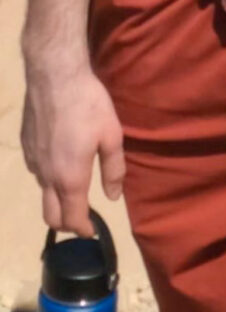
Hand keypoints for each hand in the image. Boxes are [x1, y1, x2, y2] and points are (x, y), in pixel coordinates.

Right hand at [22, 59, 122, 236]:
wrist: (54, 79)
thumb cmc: (89, 106)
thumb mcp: (112, 136)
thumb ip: (113, 169)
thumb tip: (113, 197)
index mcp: (69, 179)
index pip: (72, 218)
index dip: (83, 229)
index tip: (92, 232)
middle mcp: (46, 177)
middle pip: (51, 216)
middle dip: (66, 224)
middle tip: (83, 219)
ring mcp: (33, 164)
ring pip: (43, 194)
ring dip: (57, 200)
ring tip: (76, 190)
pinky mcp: (26, 149)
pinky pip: (37, 174)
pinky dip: (49, 180)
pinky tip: (63, 163)